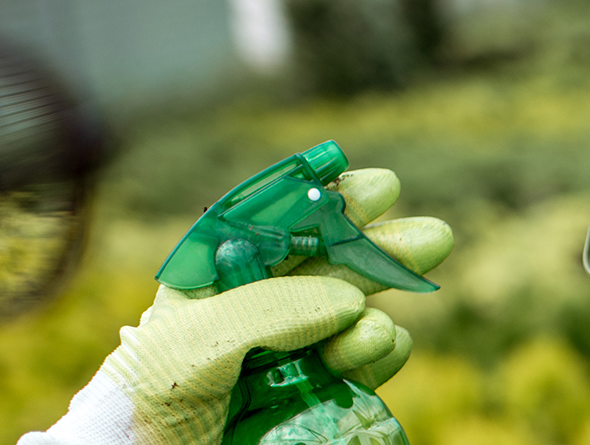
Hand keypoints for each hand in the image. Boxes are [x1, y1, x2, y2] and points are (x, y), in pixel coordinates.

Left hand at [18, 169, 451, 444]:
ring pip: (346, 316)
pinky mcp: (306, 403)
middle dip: (377, 250)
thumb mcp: (188, 346)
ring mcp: (281, 360)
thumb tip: (348, 298)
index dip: (327, 201)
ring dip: (379, 308)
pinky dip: (377, 357)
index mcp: (208, 286)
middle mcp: (249, 316)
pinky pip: (354, 370)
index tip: (382, 187)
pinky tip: (388, 347)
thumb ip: (266, 310)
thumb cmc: (147, 410)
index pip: (274, 226)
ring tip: (385, 332)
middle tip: (434, 238)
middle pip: (325, 267)